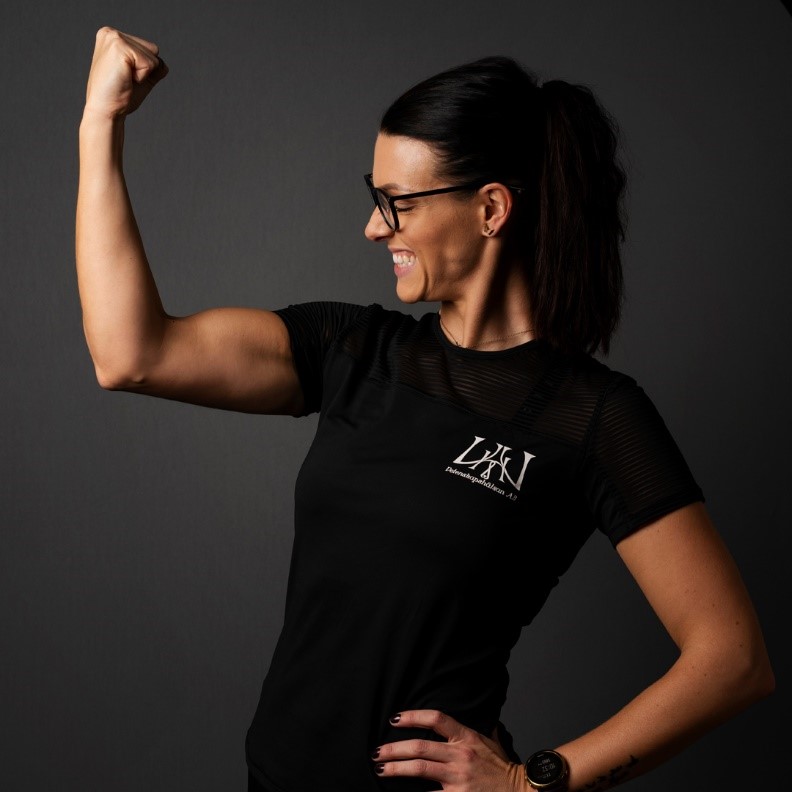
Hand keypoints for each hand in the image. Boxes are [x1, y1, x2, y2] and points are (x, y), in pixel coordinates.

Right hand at [83, 26, 167, 119]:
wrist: (106, 110)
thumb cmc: (119, 96)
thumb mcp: (140, 79)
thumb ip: (152, 69)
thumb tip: (164, 65)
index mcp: (112, 37)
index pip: (149, 48)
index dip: (144, 69)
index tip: (125, 76)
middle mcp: (111, 33)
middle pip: (153, 49)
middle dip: (146, 69)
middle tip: (125, 79)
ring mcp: (114, 38)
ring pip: (153, 56)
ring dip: (144, 74)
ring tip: (124, 78)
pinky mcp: (119, 47)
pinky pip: (150, 64)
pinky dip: (142, 77)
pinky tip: (125, 79)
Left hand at [373, 709, 526, 790]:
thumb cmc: (504, 770)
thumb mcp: (493, 743)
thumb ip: (483, 730)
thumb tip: (484, 718)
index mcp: (467, 737)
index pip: (436, 718)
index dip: (413, 716)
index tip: (395, 719)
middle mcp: (460, 755)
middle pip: (420, 746)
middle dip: (394, 749)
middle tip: (377, 752)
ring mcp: (458, 777)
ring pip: (419, 768)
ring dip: (396, 769)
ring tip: (381, 769)